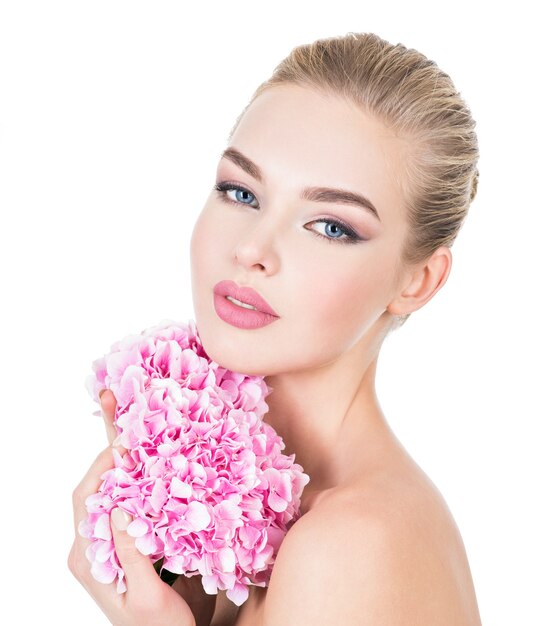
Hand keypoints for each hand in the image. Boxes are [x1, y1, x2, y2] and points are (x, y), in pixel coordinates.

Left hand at [68, 389, 211, 625]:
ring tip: (133, 414)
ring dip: (125, 452)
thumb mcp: (143, 598)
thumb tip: (120, 508)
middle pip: (98, 484)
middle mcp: (95, 543)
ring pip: (116, 485)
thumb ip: (131, 555)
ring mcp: (113, 538)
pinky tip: (154, 450)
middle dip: (109, 444)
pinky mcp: (132, 537)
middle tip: (116, 400)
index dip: (102, 466)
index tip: (124, 442)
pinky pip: (133, 497)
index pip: (86, 499)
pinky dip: (141, 471)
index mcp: (89, 557)